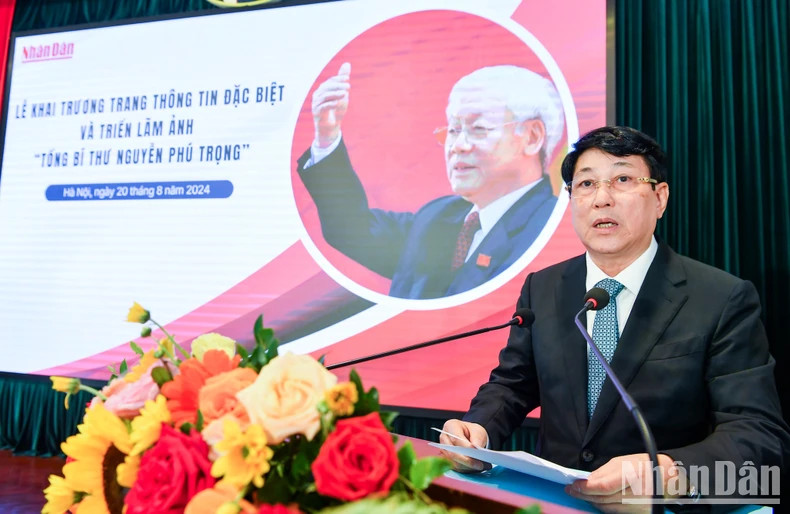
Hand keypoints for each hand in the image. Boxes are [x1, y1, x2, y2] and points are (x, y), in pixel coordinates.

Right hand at [311, 62, 350, 147]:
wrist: (330, 127)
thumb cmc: (336, 109)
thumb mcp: (342, 93)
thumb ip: (343, 79)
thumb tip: (347, 63)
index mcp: (323, 89)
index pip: (330, 81)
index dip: (338, 79)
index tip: (347, 79)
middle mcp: (318, 95)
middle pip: (327, 87)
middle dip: (337, 86)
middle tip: (348, 87)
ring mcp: (316, 103)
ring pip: (325, 96)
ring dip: (335, 94)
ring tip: (345, 94)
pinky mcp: (317, 113)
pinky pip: (323, 107)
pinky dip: (330, 104)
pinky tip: (337, 103)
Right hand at [437, 419, 490, 472]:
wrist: (469, 435)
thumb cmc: (472, 432)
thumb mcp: (478, 431)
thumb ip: (477, 439)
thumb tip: (475, 449)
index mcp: (450, 426)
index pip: (455, 439)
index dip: (465, 447)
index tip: (477, 453)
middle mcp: (444, 438)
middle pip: (452, 453)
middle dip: (467, 460)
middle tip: (480, 465)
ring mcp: (443, 449)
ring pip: (453, 462)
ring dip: (466, 466)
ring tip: (479, 467)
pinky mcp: (446, 459)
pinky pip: (454, 467)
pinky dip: (464, 469)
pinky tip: (473, 468)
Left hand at [565, 453, 680, 512]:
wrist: (670, 479)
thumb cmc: (646, 465)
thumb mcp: (623, 462)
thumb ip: (604, 472)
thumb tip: (586, 481)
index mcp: (633, 476)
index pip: (603, 486)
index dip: (585, 488)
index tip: (572, 485)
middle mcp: (637, 494)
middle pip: (603, 499)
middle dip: (584, 495)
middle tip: (571, 490)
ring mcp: (639, 507)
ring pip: (607, 508)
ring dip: (592, 501)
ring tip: (581, 494)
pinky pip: (616, 512)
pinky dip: (604, 507)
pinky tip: (596, 500)